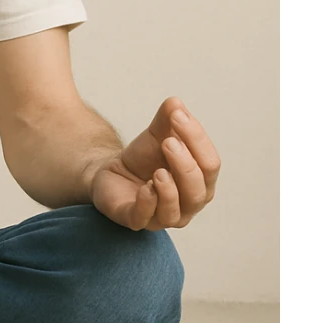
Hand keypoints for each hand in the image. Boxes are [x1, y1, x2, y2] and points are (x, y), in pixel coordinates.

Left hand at [88, 96, 220, 230]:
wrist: (112, 172)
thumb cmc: (143, 158)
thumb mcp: (156, 135)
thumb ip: (167, 120)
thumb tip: (175, 102)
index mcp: (201, 181)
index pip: (210, 164)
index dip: (197, 139)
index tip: (178, 115)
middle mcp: (188, 203)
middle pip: (198, 190)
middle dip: (185, 166)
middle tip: (168, 142)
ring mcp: (163, 216)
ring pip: (177, 210)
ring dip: (170, 190)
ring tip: (159, 171)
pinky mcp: (136, 220)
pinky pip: (146, 218)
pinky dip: (148, 203)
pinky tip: (146, 187)